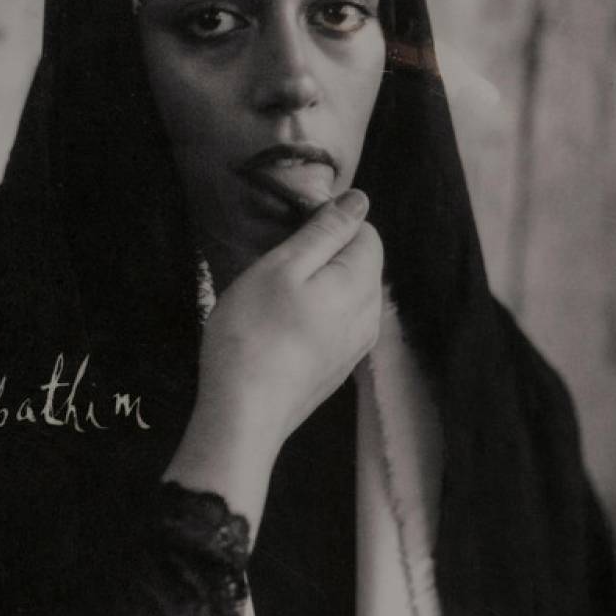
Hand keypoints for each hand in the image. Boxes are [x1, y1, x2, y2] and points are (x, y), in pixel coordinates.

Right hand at [164, 190, 382, 529]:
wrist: (244, 414)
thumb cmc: (254, 332)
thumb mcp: (283, 266)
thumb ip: (325, 231)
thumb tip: (360, 201)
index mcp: (361, 284)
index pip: (366, 232)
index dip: (327, 224)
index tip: (288, 238)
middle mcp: (371, 315)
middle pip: (358, 263)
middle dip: (321, 255)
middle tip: (274, 269)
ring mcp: (356, 346)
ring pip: (345, 293)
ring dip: (314, 285)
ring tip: (272, 300)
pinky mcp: (338, 367)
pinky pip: (335, 322)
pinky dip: (312, 314)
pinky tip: (278, 328)